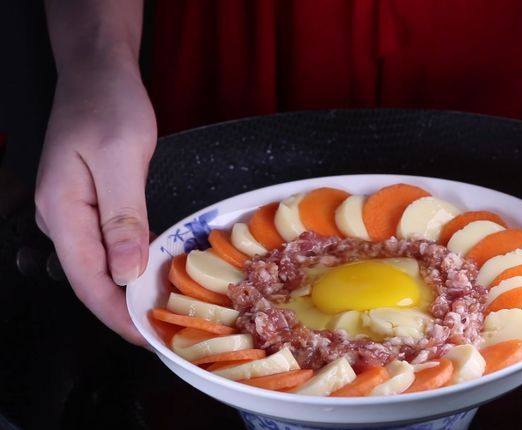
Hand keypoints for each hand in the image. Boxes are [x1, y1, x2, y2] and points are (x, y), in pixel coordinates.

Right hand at [35, 62, 155, 343]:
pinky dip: (130, 263)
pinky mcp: (89, 204)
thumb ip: (122, 217)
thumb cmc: (108, 106)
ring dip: (128, 290)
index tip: (147, 338)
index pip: (87, 280)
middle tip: (164, 330)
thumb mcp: (120, 158)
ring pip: (99, 265)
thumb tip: (124, 272)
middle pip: (90, 279)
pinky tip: (151, 272)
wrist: (97, 73)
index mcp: (62, 210)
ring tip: (162, 310)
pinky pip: (107, 245)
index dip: (116, 315)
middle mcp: (61, 218)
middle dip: (124, 310)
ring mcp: (72, 212)